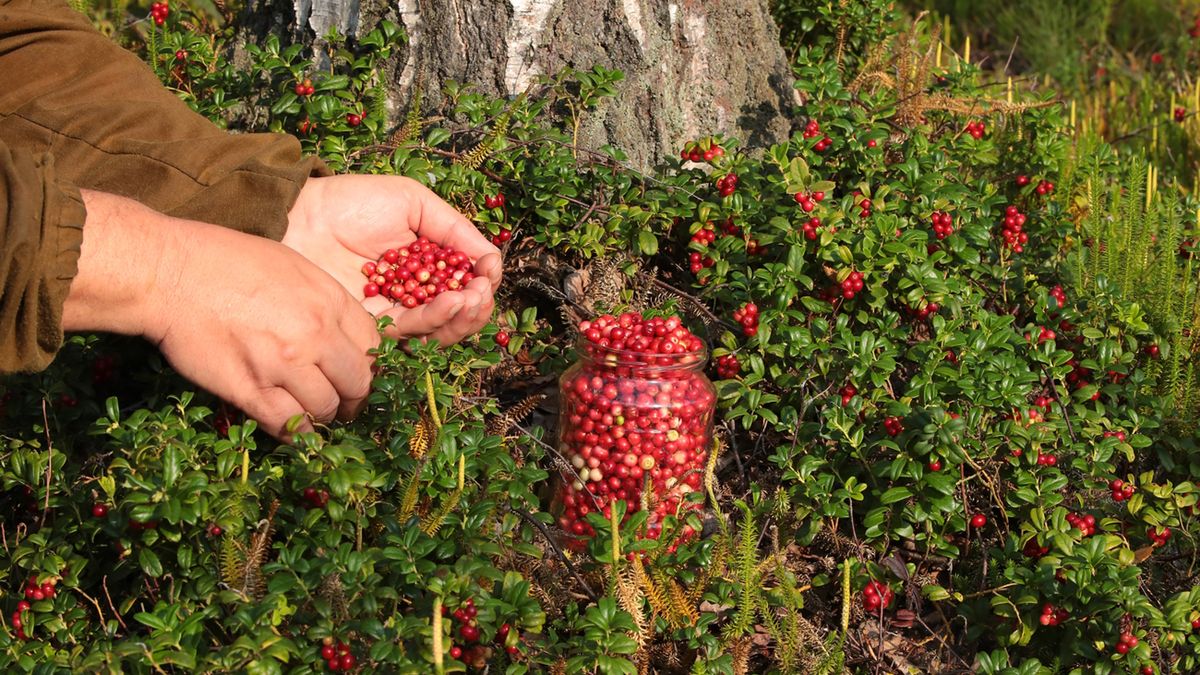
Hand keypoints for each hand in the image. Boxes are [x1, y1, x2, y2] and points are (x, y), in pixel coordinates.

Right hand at [64, 192, 379, 438]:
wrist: (168, 272)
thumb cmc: (225, 261)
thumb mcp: (292, 267)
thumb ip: (324, 302)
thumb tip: (341, 334)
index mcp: (330, 300)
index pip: (375, 348)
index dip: (369, 367)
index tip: (357, 375)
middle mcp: (315, 334)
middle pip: (358, 384)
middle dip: (353, 399)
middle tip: (341, 404)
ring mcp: (283, 364)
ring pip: (325, 410)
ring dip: (321, 417)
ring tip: (309, 414)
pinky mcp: (250, 389)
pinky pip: (288, 425)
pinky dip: (293, 433)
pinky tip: (288, 427)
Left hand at [282, 174, 502, 345]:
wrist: (300, 214)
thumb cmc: (353, 202)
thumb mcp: (414, 204)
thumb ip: (456, 231)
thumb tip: (493, 261)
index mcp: (426, 267)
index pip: (464, 287)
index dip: (482, 284)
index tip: (487, 273)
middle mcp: (413, 296)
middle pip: (457, 317)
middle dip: (476, 307)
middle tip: (480, 291)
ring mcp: (392, 314)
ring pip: (439, 332)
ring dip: (462, 317)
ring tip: (468, 297)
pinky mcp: (370, 330)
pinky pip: (411, 334)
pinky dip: (436, 321)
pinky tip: (449, 301)